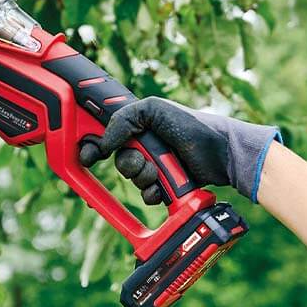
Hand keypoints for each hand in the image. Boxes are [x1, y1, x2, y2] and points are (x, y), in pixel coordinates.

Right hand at [79, 97, 281, 203]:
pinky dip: (153, 193)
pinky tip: (163, 188)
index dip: (94, 146)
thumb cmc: (193, 126)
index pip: (108, 135)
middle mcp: (146, 146)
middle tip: (144, 160)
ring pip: (133, 180)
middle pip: (120, 161)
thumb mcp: (155, 110)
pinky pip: (147, 195)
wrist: (220, 153)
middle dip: (129, 163)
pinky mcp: (166, 186)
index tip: (86, 156)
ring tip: (160, 171)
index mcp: (140, 126)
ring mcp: (156, 166)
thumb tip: (103, 141)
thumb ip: (124, 119)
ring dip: (144, 178)